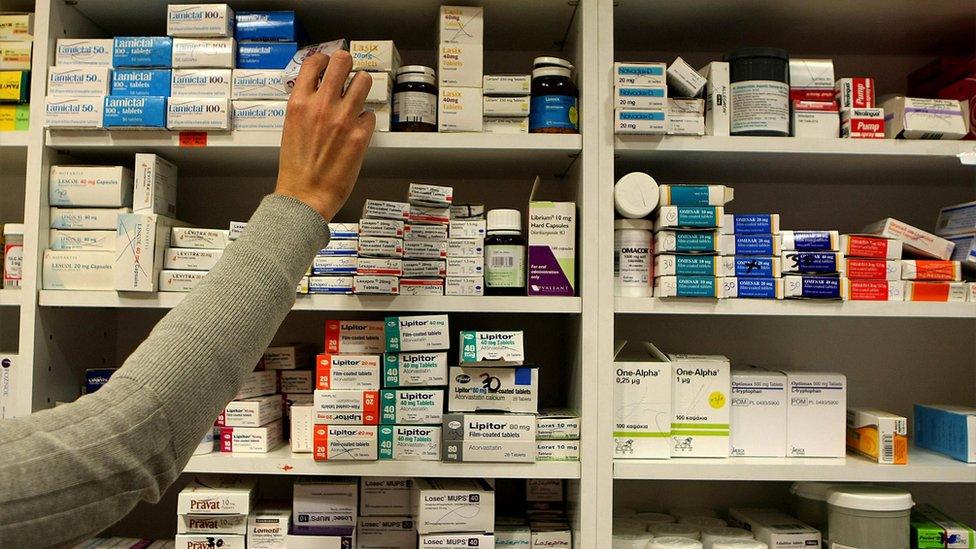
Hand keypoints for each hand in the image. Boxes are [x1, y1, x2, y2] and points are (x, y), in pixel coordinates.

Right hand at [275, 51, 375, 220]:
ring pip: (363, 80)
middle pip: (342, 61)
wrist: (305, 195)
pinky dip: (365, 120)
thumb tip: (318, 90)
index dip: (325, 59)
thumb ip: (305, 105)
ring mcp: (343, 119)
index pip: (315, 61)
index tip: (328, 63)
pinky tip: (357, 130)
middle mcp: (321, 105)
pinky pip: (370, 114)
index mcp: (299, 102)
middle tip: (347, 74)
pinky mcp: (360, 135)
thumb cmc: (296, 167)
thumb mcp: (291, 126)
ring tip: (357, 97)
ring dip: (361, 86)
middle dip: (347, 64)